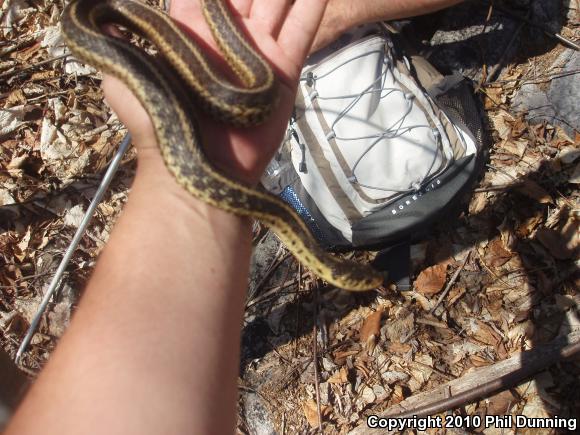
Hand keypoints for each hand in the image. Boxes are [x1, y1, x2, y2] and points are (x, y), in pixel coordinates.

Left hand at [103, 0, 327, 184]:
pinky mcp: (283, 69)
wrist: (201, 167)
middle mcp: (226, 34)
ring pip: (278, 1)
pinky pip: (303, 29)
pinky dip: (313, 4)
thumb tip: (108, 11)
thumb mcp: (120, 76)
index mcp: (189, 28)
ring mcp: (258, 49)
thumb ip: (121, 39)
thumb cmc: (159, 123)